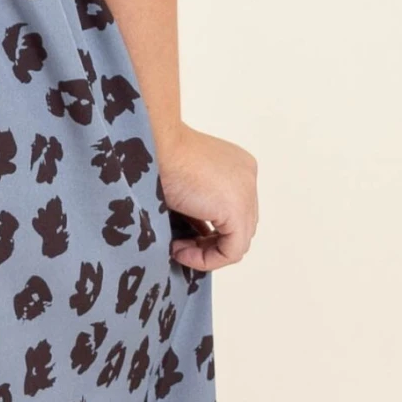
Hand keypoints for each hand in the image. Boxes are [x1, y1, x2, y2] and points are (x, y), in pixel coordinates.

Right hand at [154, 122, 258, 271]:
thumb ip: (196, 205)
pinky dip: (207, 259)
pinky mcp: (237, 211)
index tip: (180, 234)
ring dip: (206, 252)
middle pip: (239, 225)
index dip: (209, 229)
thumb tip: (193, 237)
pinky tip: (180, 252)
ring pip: (238, 240)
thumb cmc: (157, 153)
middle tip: (179, 245)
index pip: (233, 210)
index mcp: (238, 166)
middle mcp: (248, 177)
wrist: (153, 143)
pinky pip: (232, 251)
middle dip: (209, 242)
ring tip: (177, 249)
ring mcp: (246, 193)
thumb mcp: (184, 183)